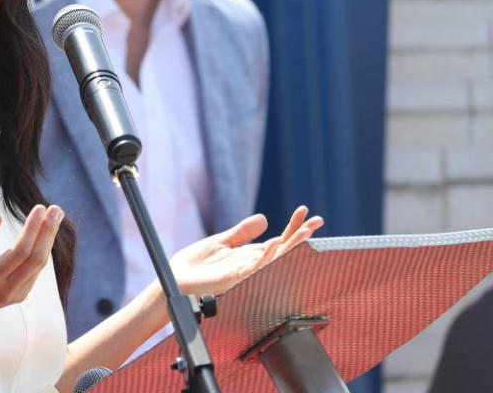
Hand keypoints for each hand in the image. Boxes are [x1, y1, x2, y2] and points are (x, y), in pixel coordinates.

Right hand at [0, 204, 63, 327]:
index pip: (20, 252)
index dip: (32, 228)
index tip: (39, 208)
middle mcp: (6, 291)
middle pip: (37, 259)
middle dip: (48, 232)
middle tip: (56, 209)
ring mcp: (15, 296)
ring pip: (39, 265)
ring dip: (49, 239)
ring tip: (55, 215)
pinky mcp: (19, 295)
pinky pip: (36, 270)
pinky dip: (42, 249)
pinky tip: (45, 232)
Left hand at [169, 206, 323, 296]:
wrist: (175, 281)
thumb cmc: (195, 265)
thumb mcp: (221, 242)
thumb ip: (242, 232)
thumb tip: (264, 218)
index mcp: (249, 256)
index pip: (278, 240)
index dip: (292, 227)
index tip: (304, 211)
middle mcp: (251, 265)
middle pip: (282, 249)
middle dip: (300, 235)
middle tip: (318, 220)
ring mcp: (245, 273)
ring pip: (275, 260)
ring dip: (291, 246)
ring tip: (307, 231)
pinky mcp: (234, 280)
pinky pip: (254, 269)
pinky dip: (265, 257)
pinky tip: (273, 244)